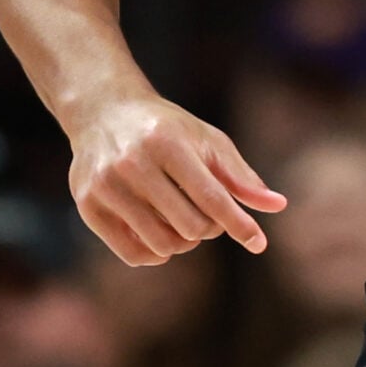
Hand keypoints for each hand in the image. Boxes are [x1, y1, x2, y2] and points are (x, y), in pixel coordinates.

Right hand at [69, 93, 286, 263]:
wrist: (104, 112)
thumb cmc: (167, 129)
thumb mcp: (207, 141)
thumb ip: (240, 176)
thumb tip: (277, 205)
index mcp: (168, 143)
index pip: (211, 197)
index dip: (238, 224)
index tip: (259, 243)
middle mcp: (133, 163)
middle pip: (190, 226)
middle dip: (210, 228)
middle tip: (208, 215)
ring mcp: (106, 186)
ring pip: (163, 244)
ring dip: (184, 242)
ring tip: (184, 221)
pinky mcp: (87, 205)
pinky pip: (134, 254)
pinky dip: (156, 253)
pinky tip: (161, 234)